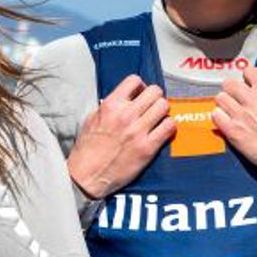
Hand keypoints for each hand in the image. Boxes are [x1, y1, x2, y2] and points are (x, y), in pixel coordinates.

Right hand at [67, 75, 173, 198]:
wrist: (87, 177)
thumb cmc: (87, 150)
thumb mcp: (91, 120)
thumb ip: (108, 107)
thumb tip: (122, 99)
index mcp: (110, 106)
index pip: (134, 80)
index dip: (140, 86)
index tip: (140, 93)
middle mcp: (126, 116)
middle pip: (154, 91)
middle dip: (154, 97)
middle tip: (152, 106)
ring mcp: (138, 131)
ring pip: (164, 106)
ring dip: (162, 111)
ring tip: (157, 118)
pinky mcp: (147, 148)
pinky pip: (169, 127)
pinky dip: (168, 127)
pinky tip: (162, 131)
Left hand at [212, 65, 256, 169]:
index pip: (248, 71)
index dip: (248, 78)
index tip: (249, 83)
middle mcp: (252, 100)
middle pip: (229, 83)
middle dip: (233, 89)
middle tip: (237, 97)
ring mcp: (241, 115)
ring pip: (220, 98)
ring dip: (225, 103)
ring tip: (230, 109)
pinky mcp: (233, 132)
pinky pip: (215, 116)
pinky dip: (219, 117)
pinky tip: (226, 121)